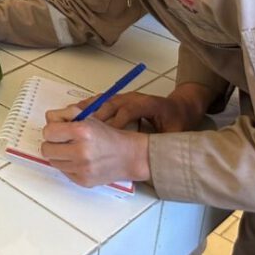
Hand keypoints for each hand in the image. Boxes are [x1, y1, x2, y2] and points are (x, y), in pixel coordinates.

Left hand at [41, 104, 150, 186]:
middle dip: (52, 143)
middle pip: (46, 149)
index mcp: (81, 132)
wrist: (128, 156)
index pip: (48, 132)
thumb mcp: (87, 116)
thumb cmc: (107, 135)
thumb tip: (49, 122)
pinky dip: (67, 166)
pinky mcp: (83, 181)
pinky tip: (79, 160)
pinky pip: (63, 172)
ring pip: (53, 162)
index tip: (57, 130)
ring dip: (59, 155)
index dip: (51, 130)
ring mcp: (82, 169)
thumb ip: (65, 114)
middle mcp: (81, 151)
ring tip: (72, 150)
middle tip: (62, 141)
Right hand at [79, 86, 209, 133]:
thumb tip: (150, 158)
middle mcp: (133, 97)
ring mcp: (124, 96)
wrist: (182, 106)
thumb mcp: (175, 134)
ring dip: (87, 111)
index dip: (116, 123)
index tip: (107, 137)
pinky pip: (100, 101)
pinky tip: (77, 117)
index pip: (129, 111)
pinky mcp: (119, 99)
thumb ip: (163, 143)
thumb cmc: (177, 121)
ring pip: (102, 101)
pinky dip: (88, 108)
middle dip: (95, 117)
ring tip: (72, 122)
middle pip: (110, 103)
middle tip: (81, 131)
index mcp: (149, 104)